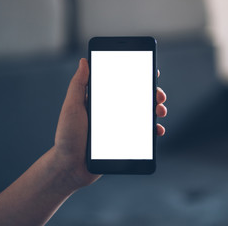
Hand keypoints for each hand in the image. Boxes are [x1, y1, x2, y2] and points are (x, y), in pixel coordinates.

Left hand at [53, 58, 166, 189]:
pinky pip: (143, 134)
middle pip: (137, 98)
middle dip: (152, 94)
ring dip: (156, 110)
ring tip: (160, 111)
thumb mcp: (72, 106)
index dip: (137, 76)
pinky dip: (153, 130)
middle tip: (159, 95)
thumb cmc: (67, 136)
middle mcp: (112, 112)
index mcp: (101, 101)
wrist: (70, 167)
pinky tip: (158, 129)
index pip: (121, 84)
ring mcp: (119, 127)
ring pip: (143, 115)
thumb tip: (84, 61)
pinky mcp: (124, 142)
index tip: (150, 71)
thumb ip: (78, 85)